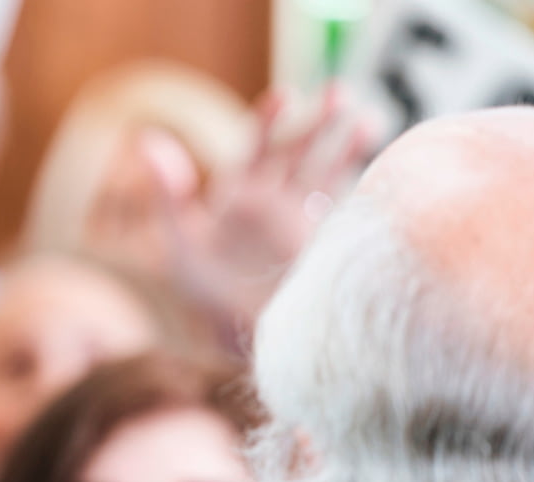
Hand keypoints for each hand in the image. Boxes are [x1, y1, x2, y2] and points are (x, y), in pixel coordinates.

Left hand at [159, 84, 374, 322]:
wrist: (248, 336)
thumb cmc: (209, 292)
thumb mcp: (182, 241)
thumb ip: (169, 193)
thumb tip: (148, 140)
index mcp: (241, 194)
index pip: (257, 145)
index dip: (269, 119)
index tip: (284, 98)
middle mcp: (275, 199)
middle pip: (299, 148)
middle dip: (317, 120)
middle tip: (337, 92)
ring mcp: (305, 218)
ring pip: (328, 168)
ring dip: (346, 140)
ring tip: (367, 114)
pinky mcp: (327, 240)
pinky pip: (348, 203)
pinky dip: (365, 182)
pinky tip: (385, 160)